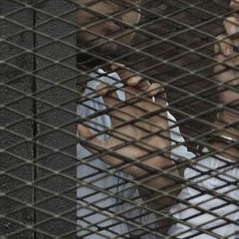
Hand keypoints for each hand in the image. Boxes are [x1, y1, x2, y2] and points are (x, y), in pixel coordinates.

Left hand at [79, 68, 181, 197]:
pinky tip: (151, 91)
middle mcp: (132, 109)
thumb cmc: (126, 162)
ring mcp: (147, 110)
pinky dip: (158, 90)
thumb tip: (77, 127)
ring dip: (139, 80)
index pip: (110, 93)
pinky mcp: (161, 114)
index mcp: (118, 114)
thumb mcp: (104, 152)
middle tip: (116, 67)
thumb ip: (89, 141)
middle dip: (123, 73)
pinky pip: (162, 97)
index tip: (101, 89)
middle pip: (127, 84)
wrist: (148, 171)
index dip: (105, 86)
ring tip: (133, 82)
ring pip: (144, 87)